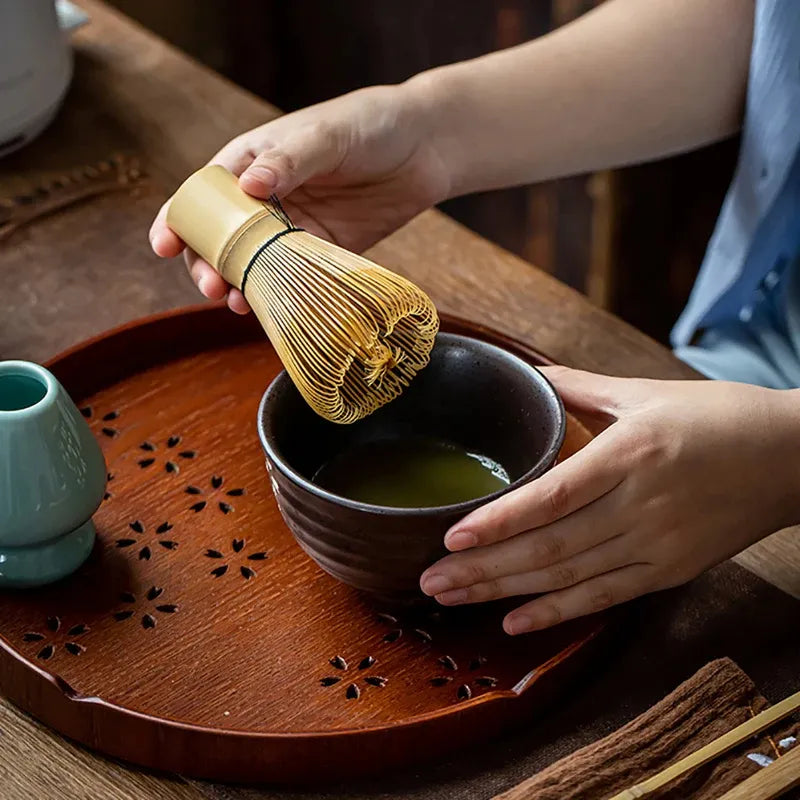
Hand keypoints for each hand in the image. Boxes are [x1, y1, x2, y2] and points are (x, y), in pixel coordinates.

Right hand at [148, 82, 448, 313]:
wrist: (426, 149)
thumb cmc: (370, 125)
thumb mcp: (327, 135)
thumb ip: (290, 160)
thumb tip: (248, 185)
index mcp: (253, 162)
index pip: (204, 193)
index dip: (180, 219)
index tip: (165, 245)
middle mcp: (266, 199)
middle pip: (222, 237)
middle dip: (208, 263)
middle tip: (210, 286)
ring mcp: (293, 228)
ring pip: (254, 263)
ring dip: (239, 284)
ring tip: (234, 302)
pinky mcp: (322, 251)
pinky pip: (293, 276)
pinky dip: (279, 292)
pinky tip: (269, 307)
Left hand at [420, 367, 799, 633]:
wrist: (795, 457)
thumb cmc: (720, 417)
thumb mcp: (647, 392)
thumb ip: (582, 387)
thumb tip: (533, 373)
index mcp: (632, 453)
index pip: (552, 496)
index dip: (500, 520)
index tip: (451, 536)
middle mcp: (641, 505)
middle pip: (550, 547)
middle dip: (483, 568)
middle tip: (429, 580)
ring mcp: (657, 545)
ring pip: (569, 577)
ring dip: (505, 593)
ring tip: (452, 599)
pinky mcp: (671, 571)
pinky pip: (605, 598)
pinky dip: (558, 613)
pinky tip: (514, 622)